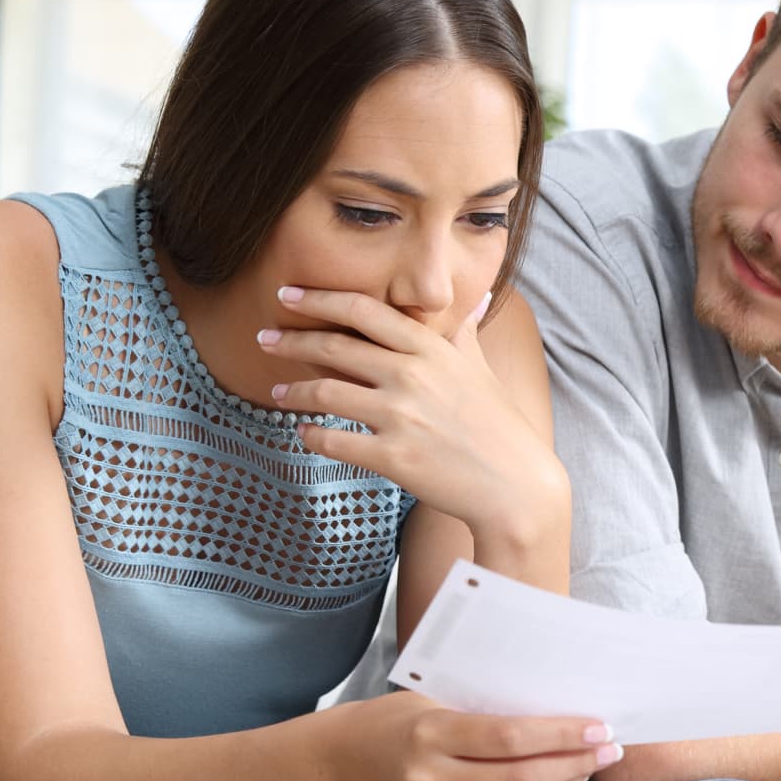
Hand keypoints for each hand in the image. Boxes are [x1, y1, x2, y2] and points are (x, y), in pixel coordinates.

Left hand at [263, 288, 566, 533]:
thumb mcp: (481, 370)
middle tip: (263, 336)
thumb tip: (474, 300)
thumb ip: (464, 333)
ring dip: (295, 392)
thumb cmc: (499, 427)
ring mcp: (401, 416)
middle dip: (290, 339)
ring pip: (326, 393)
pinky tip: (303, 434)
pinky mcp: (393, 457)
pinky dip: (312, 436)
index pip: (363, 310)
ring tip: (279, 392)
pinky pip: (334, 442)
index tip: (289, 294)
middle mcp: (412, 375)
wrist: (516, 486)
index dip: (320, 299)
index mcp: (431, 349)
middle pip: (334, 346)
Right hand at [335, 690, 619, 780]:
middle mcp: (429, 776)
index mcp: (431, 732)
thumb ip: (484, 713)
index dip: (562, 734)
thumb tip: (555, 714)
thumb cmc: (393, 720)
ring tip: (590, 767)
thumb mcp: (433, 702)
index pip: (510, 737)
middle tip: (610, 748)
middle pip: (519, 777)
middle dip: (573, 763)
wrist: (337, 764)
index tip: (600, 726)